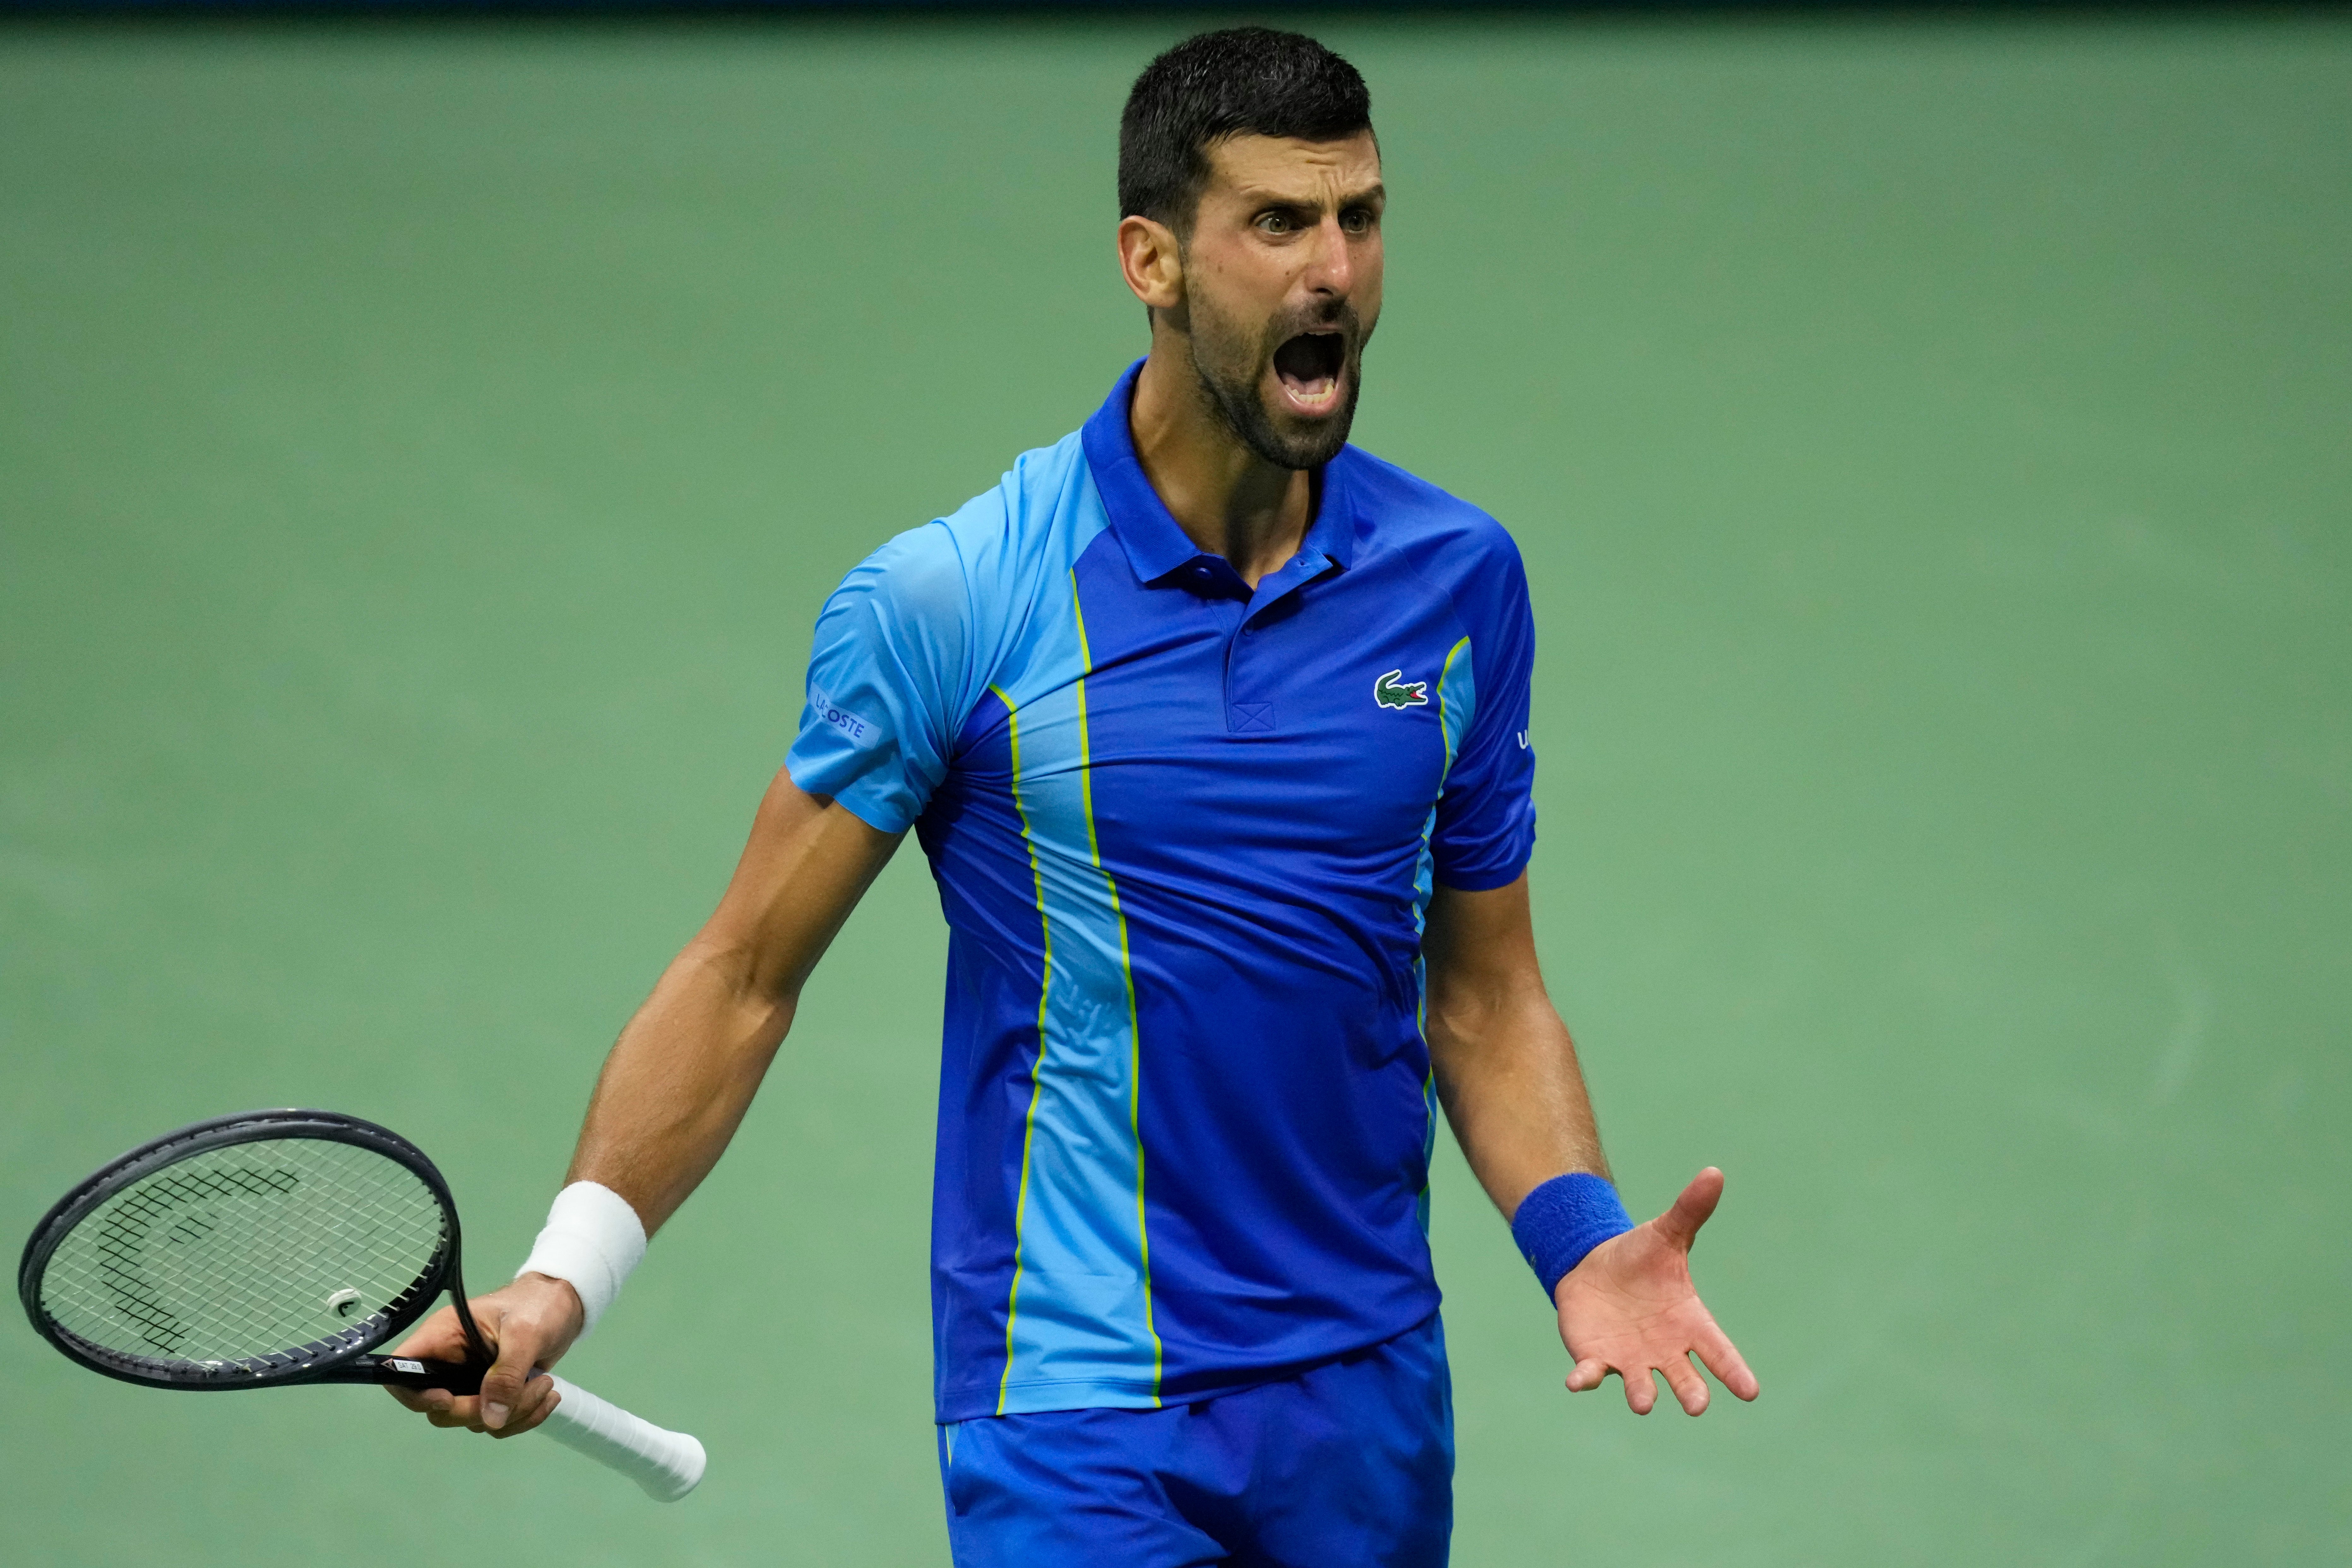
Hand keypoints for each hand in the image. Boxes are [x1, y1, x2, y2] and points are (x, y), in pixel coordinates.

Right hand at [381, 1273, 585, 1437]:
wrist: (566, 1305)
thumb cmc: (540, 1305)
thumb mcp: (525, 1332)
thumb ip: (506, 1374)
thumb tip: (491, 1419)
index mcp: (443, 1336)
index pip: (401, 1370)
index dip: (413, 1394)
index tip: (448, 1400)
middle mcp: (450, 1362)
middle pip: (440, 1408)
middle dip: (480, 1410)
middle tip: (523, 1391)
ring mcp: (470, 1380)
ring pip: (473, 1419)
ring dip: (512, 1414)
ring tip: (545, 1385)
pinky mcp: (493, 1392)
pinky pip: (496, 1421)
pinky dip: (522, 1417)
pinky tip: (548, 1398)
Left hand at [1555, 1167, 1758, 1415]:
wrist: (1595, 1267)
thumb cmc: (1640, 1257)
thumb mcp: (1665, 1232)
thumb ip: (1689, 1210)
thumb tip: (1713, 1172)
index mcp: (1689, 1322)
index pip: (1718, 1351)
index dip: (1733, 1371)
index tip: (1750, 1391)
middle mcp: (1664, 1349)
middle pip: (1684, 1377)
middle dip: (1691, 1392)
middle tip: (1697, 1405)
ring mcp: (1631, 1358)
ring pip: (1640, 1384)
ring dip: (1642, 1393)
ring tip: (1644, 1402)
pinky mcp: (1596, 1358)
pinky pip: (1591, 1374)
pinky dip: (1585, 1379)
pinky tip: (1576, 1382)